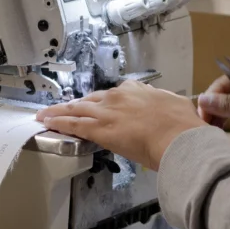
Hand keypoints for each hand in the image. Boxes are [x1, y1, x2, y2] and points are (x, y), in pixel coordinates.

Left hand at [36, 81, 204, 170]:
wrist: (179, 137)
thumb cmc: (183, 127)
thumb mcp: (179, 107)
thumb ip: (168, 107)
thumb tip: (172, 108)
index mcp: (139, 91)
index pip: (115, 94)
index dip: (104, 101)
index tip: (100, 105)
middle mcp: (120, 97)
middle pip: (91, 99)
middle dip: (77, 104)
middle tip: (64, 108)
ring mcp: (108, 112)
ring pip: (77, 109)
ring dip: (59, 111)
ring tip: (46, 114)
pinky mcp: (100, 129)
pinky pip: (73, 124)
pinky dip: (59, 122)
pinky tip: (48, 122)